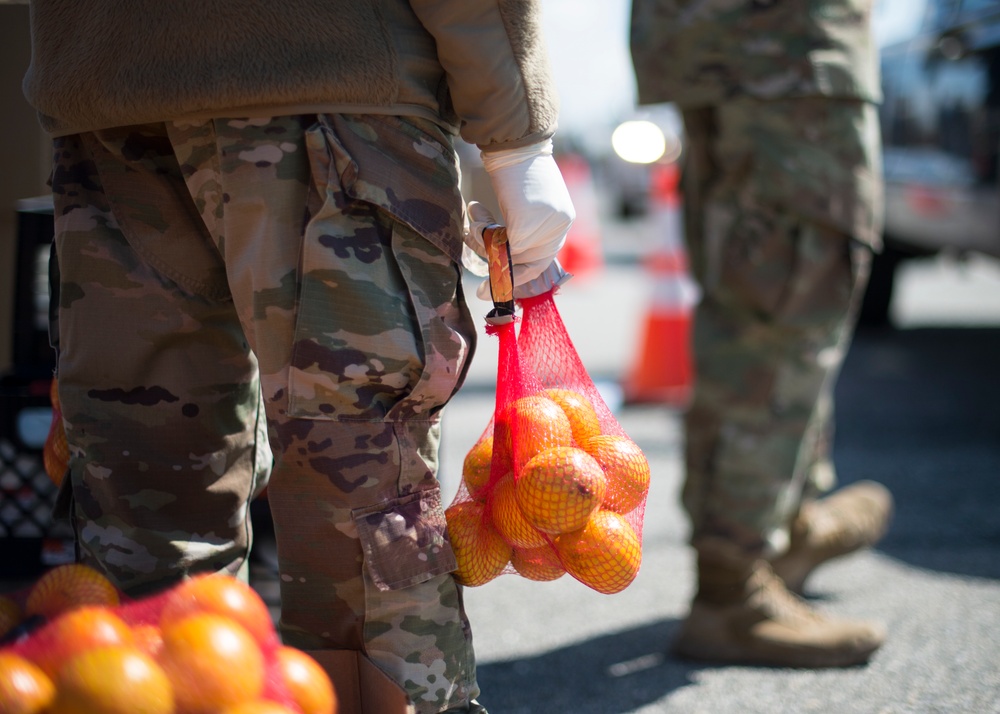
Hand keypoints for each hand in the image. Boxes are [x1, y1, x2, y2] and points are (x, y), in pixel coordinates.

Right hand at [463, 139, 574, 299]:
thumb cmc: (516, 166)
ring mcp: (545, 226)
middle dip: (503, 276)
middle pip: (530, 264)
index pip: (542, 259)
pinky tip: (474, 210)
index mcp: (562, 220)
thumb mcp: (527, 201)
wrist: (514, 140)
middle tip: (483, 290)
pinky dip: (482, 232)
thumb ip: (526, 228)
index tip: (500, 285)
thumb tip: (505, 257)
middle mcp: (559, 225)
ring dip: (485, 244)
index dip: (519, 275)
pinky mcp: (527, 225)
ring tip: (471, 224)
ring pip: (511, 255)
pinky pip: (500, 243)